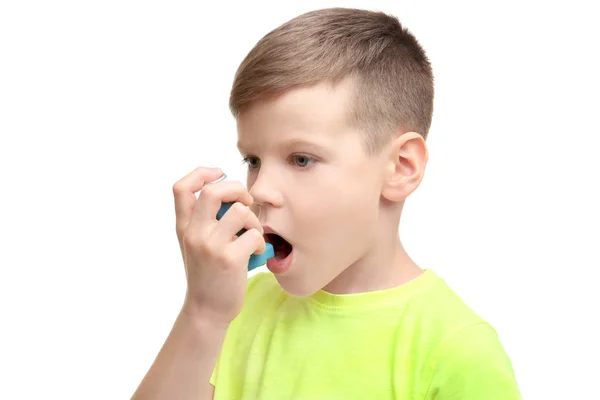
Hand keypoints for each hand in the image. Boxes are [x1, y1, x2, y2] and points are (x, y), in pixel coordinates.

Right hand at [172, 167, 265, 324]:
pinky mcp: (229, 259)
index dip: (201, 173)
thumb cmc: (208, 274)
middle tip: (246, 202)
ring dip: (254, 221)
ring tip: (252, 235)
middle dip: (237, 189)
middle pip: (214, 191)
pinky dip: (260, 242)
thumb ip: (205, 221)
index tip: (219, 174)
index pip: (182, 188)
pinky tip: (255, 253)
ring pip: (241, 211)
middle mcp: (193, 233)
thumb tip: (234, 196)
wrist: (206, 310)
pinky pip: (254, 234)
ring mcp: (210, 246)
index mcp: (184, 227)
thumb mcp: (196, 245)